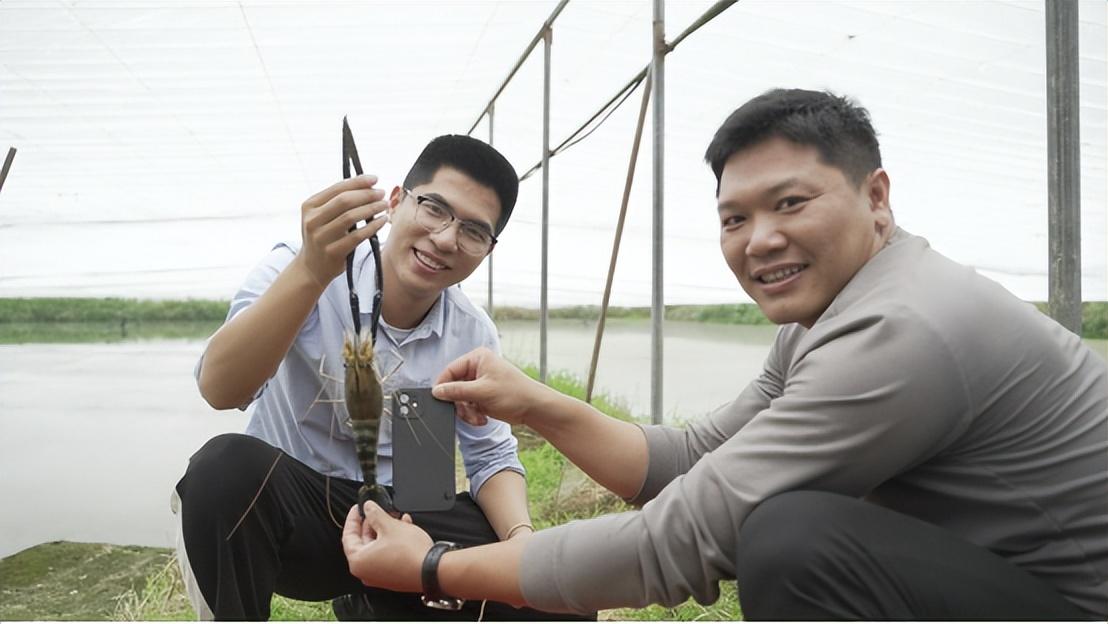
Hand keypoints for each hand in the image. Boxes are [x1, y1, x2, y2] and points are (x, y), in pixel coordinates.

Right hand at [295, 175, 389, 287]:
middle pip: (344, 200)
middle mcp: (312, 220)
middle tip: (382, 193)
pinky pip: (358, 236)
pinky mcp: (333, 252)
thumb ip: (338, 202)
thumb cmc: (323, 237)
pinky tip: (382, 221)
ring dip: (372, 208)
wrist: (312, 267)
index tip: (374, 179)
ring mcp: (321, 237)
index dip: (358, 182)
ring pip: (351, 217)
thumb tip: (368, 185)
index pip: (337, 188)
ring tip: (384, 205)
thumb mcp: (322, 216)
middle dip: (367, 194)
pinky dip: (373, 226)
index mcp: (309, 206)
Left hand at [341, 502, 429, 592]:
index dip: (353, 518)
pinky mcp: (393, 576)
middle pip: (363, 542)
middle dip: (373, 523)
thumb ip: (375, 514)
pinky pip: (387, 554)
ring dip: (385, 530)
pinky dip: (392, 541)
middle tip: (378, 511)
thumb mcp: (389, 526)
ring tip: (395, 518)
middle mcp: (366, 572)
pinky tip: (404, 528)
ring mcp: (380, 576)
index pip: (348, 536)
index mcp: (358, 561)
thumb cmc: (410, 553)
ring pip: (377, 547)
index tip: (358, 509)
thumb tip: (369, 508)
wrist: (432, 570)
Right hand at [432, 347, 551, 426]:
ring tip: (478, 417)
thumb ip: (457, 391)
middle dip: (460, 403)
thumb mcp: (482, 392)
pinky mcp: (482, 396)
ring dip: (466, 412)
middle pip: (454, 387)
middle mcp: (477, 368)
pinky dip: (472, 414)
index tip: (439, 400)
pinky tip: (482, 418)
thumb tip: (437, 391)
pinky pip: (468, 406)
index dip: (443, 386)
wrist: (533, 408)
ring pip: (459, 399)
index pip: (450, 370)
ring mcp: (479, 383)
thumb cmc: (515, 393)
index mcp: (477, 358)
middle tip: (467, 412)